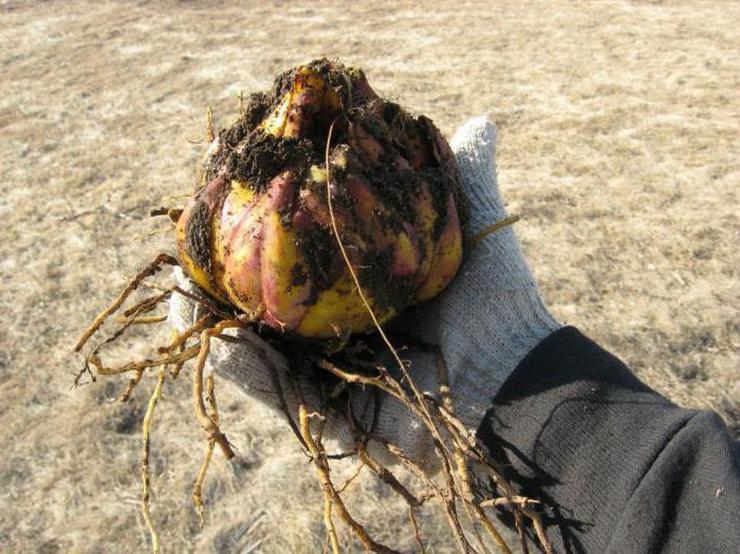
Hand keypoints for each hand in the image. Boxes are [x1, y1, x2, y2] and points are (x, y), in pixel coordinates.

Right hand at [167, 117, 559, 466]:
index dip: (261, 232)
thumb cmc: (494, 303)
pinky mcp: (328, 415)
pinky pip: (276, 394)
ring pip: (258, 349)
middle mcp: (339, 329)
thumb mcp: (474, 232)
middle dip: (223, 281)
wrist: (509, 374)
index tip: (231, 203)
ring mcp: (329, 372)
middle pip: (266, 302)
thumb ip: (466, 180)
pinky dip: (243, 371)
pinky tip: (217, 340)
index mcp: (359, 288)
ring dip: (215, 325)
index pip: (297, 258)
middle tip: (189, 253)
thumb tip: (478, 121)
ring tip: (182, 294)